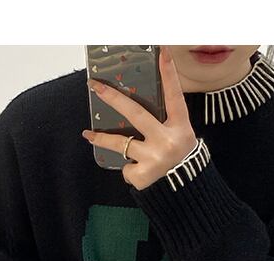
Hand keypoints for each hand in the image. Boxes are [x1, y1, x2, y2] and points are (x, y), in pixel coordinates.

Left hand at [82, 45, 197, 190]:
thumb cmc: (181, 163)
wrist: (185, 196)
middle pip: (135, 114)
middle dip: (113, 98)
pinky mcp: (142, 175)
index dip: (169, 75)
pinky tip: (139, 174)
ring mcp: (153, 158)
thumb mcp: (181, 140)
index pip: (174, 96)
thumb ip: (165, 126)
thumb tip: (135, 111)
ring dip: (101, 138)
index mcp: (180, 128)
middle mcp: (166, 141)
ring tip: (88, 134)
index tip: (162, 53)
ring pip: (120, 143)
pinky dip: (130, 169)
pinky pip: (127, 167)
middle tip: (95, 86)